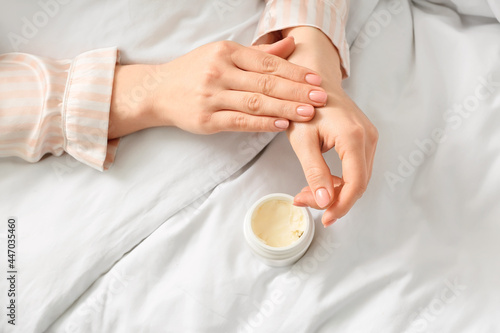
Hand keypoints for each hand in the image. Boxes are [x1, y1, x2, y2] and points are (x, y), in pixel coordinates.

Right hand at [109, 37, 326, 137]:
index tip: (315, 80)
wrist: (158, 91)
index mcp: (226, 52)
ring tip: (308, 113)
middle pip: (265, 83)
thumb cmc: (194, 72)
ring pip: (255, 103)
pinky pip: (239, 121)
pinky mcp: (206, 120)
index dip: (294, 72)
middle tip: (320, 98)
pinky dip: (262, 124)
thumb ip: (258, 54)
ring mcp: (211, 96)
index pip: (267, 63)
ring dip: (285, 109)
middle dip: (296, 91)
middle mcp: (219, 71)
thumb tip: (291, 45)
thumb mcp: (223, 55)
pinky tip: (281, 125)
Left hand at [281, 27, 377, 226]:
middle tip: (304, 201)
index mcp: (354, 137)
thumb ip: (315, 172)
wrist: (314, 82)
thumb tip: (325, 201)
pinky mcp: (365, 139)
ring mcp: (369, 138)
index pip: (355, 183)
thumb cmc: (305, 107)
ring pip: (358, 178)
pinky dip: (340, 179)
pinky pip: (357, 168)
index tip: (326, 219)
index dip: (342, 205)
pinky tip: (320, 180)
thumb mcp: (303, 141)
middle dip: (334, 199)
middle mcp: (368, 138)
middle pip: (358, 183)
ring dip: (336, 190)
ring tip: (307, 191)